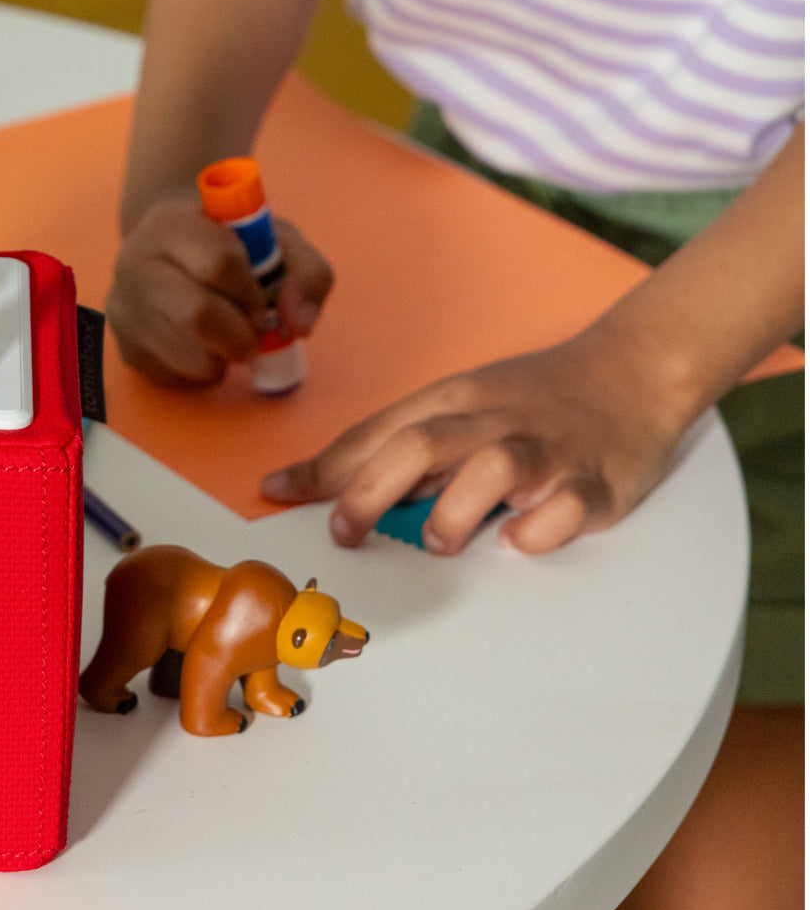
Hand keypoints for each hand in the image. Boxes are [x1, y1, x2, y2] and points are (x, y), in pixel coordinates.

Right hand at [106, 197, 331, 386]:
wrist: (170, 252)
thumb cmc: (230, 245)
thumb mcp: (276, 240)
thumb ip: (307, 274)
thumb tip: (300, 326)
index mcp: (170, 224)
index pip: (220, 263)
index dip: (252, 291)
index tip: (260, 301)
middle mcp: (134, 263)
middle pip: (197, 316)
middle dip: (241, 335)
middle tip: (252, 335)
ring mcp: (124, 309)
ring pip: (190, 357)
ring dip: (226, 358)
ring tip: (227, 339)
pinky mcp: (126, 349)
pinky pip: (177, 378)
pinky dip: (205, 372)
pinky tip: (203, 347)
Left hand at [260, 327, 690, 554]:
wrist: (634, 370)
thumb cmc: (531, 398)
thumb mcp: (458, 405)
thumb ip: (395, 444)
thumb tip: (318, 485)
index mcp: (453, 401)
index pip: (376, 433)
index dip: (322, 469)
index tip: (276, 493)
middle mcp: (493, 421)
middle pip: (419, 445)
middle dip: (370, 491)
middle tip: (347, 532)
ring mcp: (546, 451)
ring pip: (491, 470)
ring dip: (453, 511)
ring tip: (438, 539)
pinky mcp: (596, 483)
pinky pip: (565, 508)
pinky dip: (537, 531)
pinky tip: (518, 540)